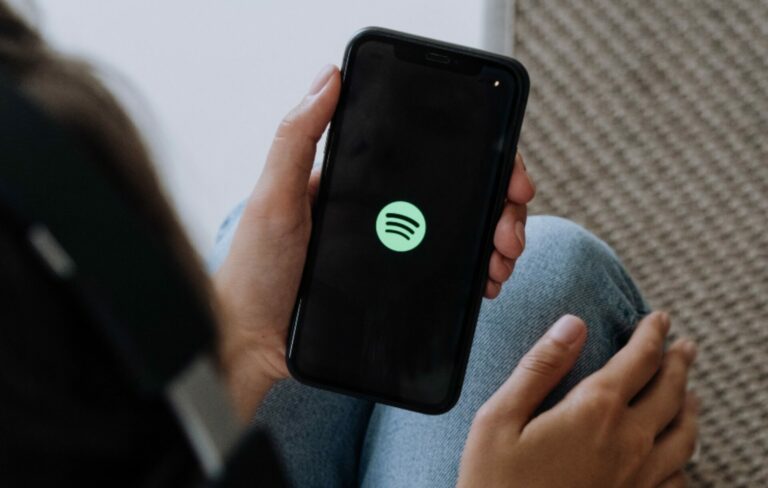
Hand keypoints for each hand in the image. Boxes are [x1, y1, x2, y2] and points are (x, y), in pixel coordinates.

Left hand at [214, 64, 534, 417]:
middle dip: (501, 207)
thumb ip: (298, 137)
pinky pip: (449, 271)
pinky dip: (477, 270)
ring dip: (498, 239)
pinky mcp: (398, 284)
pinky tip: (485, 279)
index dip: (481, 159)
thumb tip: (329, 76)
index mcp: (362, 181)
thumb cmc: (256, 269)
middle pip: (462, 194)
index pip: (433, 155)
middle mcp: (384, 210)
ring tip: (502, 260)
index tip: (508, 177)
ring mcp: (394, 248)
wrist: (252, 340)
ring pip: (464, 232)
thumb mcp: (275, 197)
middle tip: (509, 232)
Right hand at [458, 312, 698, 487]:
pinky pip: (678, 478)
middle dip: (679, 363)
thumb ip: (540, 368)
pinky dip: (683, 456)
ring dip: (690, 405)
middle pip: (670, 392)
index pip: (638, 361)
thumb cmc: (494, 483)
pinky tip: (676, 453)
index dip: (653, 334)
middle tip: (686, 345)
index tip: (660, 318)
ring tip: (690, 391)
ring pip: (683, 435)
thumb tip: (572, 324)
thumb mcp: (499, 418)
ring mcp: (638, 479)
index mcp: (593, 412)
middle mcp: (627, 443)